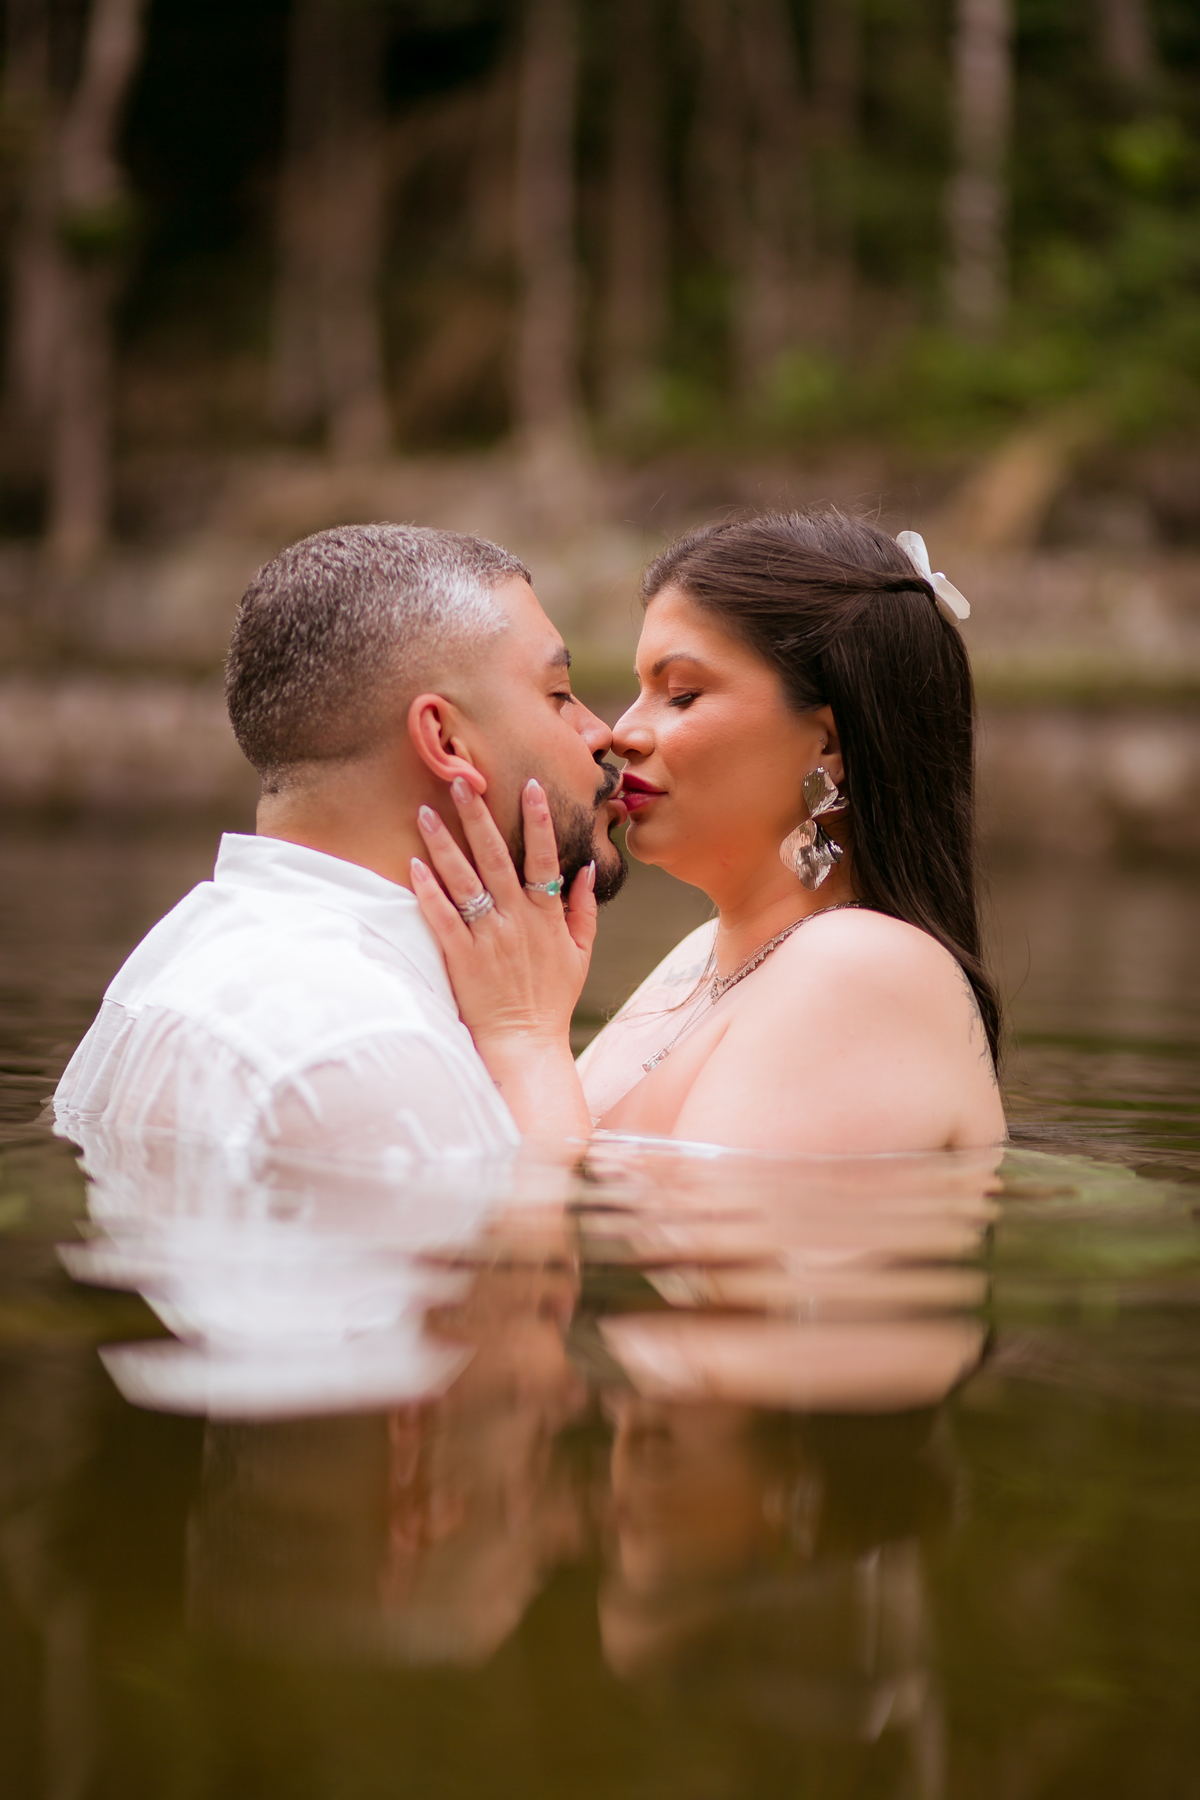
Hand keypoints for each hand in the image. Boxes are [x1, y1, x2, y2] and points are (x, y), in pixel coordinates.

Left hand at [410, 777, 595, 1141]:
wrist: (526, 1046)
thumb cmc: (551, 1001)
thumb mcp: (579, 954)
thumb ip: (584, 909)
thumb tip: (585, 869)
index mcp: (546, 916)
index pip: (543, 856)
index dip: (539, 820)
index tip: (530, 784)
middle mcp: (516, 920)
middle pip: (496, 857)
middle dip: (479, 815)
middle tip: (462, 780)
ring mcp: (487, 938)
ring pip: (463, 881)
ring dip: (444, 843)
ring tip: (426, 811)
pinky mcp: (460, 958)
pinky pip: (441, 918)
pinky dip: (428, 891)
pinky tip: (413, 865)